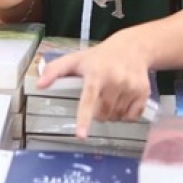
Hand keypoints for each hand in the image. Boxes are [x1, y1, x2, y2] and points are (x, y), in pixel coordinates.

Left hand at [37, 37, 152, 138]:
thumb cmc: (100, 57)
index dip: (84, 118)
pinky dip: (126, 115)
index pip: (89, 99)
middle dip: (97, 113)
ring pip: (116, 117)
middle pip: (102, 114)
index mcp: (96, 73)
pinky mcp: (144, 93)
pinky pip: (132, 117)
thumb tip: (39, 85)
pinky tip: (124, 99)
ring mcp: (131, 87)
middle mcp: (115, 80)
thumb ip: (55, 70)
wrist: (133, 47)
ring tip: (112, 95)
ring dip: (111, 114)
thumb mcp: (76, 59)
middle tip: (99, 97)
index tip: (81, 135)